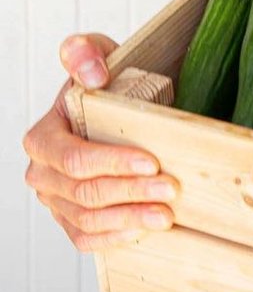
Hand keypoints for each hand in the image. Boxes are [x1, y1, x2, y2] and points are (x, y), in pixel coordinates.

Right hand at [22, 33, 177, 250]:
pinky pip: (86, 238)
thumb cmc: (103, 80)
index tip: (151, 162)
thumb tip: (92, 73)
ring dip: (130, 218)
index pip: (74, 159)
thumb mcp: (96, 53)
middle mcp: (43, 174)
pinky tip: (144, 230)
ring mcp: (55, 200)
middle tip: (171, 189)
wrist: (110, 106)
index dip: (112, 164)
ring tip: (166, 215)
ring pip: (89, 219)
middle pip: (86, 192)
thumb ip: (85, 53)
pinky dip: (115, 237)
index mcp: (42, 138)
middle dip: (131, 192)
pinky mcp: (70, 219)